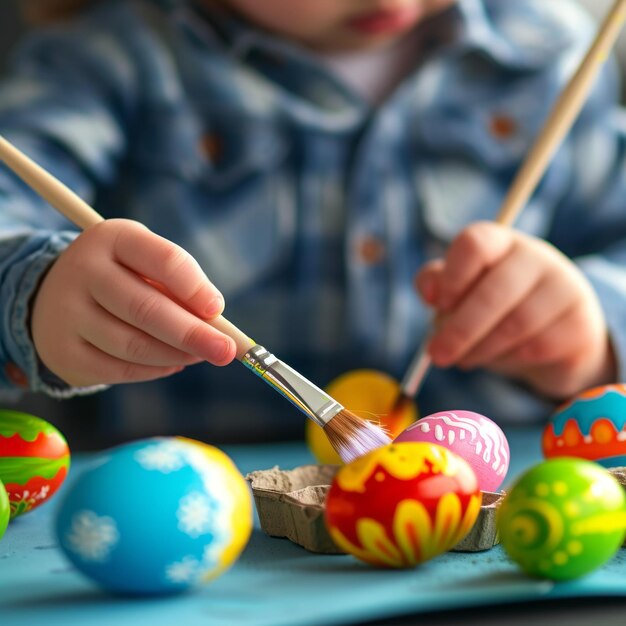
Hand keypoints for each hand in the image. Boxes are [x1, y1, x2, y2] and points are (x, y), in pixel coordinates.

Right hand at [31, 219, 235, 386]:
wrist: (54, 296)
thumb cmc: (124, 278)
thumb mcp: (147, 266)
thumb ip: (181, 289)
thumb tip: (219, 329)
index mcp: (112, 238)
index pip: (163, 259)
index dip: (194, 287)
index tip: (217, 309)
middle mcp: (83, 270)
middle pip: (145, 308)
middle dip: (193, 334)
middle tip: (226, 351)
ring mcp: (66, 313)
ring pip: (133, 344)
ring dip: (176, 354)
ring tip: (202, 355)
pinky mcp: (63, 351)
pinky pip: (118, 370)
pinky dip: (155, 370)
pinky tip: (174, 363)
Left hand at [415, 222, 615, 399]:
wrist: (551, 340)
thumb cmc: (492, 310)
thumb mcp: (459, 294)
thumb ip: (437, 285)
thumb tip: (430, 292)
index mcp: (499, 242)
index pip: (475, 243)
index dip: (452, 275)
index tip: (437, 305)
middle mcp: (535, 256)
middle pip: (494, 290)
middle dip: (460, 329)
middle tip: (437, 355)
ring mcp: (564, 287)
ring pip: (514, 324)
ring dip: (481, 349)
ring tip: (466, 359)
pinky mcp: (580, 322)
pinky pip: (536, 348)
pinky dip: (510, 359)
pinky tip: (504, 356)